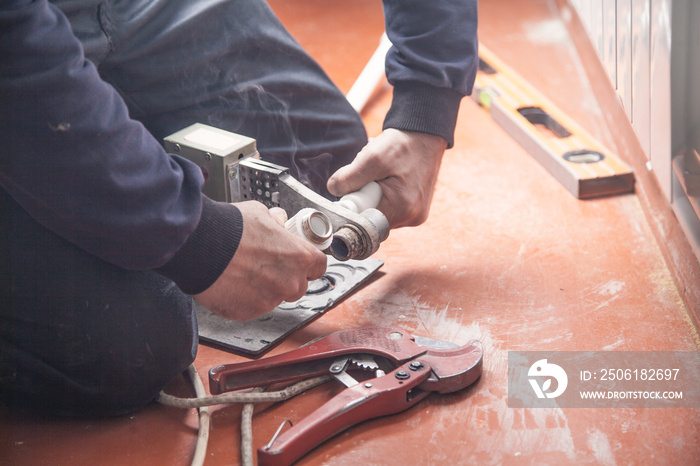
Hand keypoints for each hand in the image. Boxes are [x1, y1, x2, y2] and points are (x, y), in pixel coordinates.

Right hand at [194, 202, 326, 320]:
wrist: (200, 248)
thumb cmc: (230, 230)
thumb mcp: (259, 213)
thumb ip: (275, 221)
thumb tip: (278, 220)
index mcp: (300, 257)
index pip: (319, 266)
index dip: (309, 263)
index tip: (300, 260)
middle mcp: (290, 283)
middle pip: (298, 285)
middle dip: (286, 277)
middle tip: (265, 265)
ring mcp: (270, 301)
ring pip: (275, 298)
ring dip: (266, 288)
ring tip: (244, 272)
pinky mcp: (248, 313)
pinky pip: (252, 307)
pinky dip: (245, 299)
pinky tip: (232, 283)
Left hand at [327, 128, 446, 227]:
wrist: (425, 135)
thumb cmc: (402, 145)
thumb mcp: (372, 157)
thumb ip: (350, 177)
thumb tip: (332, 190)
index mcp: (403, 209)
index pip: (365, 221)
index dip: (355, 205)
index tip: (354, 188)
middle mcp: (412, 217)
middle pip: (373, 218)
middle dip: (366, 198)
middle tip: (369, 176)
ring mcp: (416, 215)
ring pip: (381, 212)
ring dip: (374, 196)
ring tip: (381, 174)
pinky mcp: (417, 209)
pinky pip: (392, 208)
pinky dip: (385, 195)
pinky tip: (388, 178)